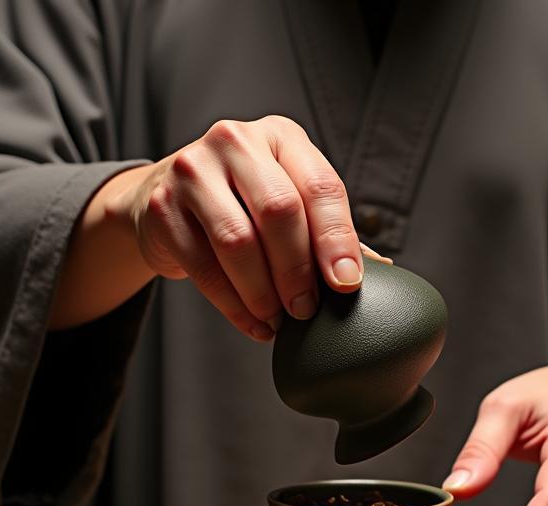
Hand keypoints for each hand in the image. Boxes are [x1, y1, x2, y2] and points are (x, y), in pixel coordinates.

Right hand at [51, 116, 386, 335]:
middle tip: (306, 310)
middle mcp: (236, 141)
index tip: (346, 285)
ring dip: (264, 294)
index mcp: (282, 137)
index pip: (320, 186)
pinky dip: (234, 307)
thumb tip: (384, 272)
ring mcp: (193, 169)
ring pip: (238, 242)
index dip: (337, 240)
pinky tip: (254, 324)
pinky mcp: (163, 206)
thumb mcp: (289, 199)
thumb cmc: (243, 204)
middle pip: (279, 211)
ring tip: (279, 322)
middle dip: (298, 271)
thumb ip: (329, 231)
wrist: (163, 200)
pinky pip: (204, 267)